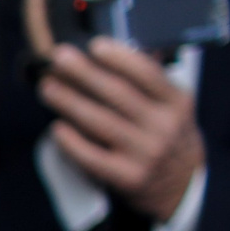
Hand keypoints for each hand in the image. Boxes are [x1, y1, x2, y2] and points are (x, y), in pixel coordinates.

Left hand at [38, 38, 204, 221]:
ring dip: (69, 102)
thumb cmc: (167, 135)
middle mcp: (164, 126)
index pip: (147, 74)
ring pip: (100, 122)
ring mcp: (146, 154)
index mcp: (177, 102)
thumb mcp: (172, 107)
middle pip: (118, 94)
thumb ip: (148, 83)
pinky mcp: (127, 178)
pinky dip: (71, 141)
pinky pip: (92, 157)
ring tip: (47, 87)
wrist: (182, 185)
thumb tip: (107, 55)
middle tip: (58, 59)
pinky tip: (56, 127)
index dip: (119, 58)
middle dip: (84, 74)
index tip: (94, 45)